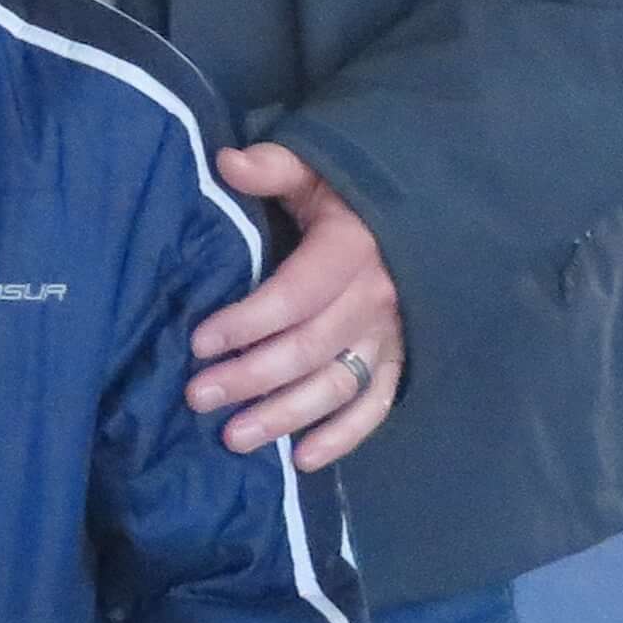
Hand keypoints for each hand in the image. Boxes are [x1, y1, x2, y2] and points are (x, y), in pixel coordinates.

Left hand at [191, 142, 403, 471]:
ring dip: (286, 416)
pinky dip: (343, 437)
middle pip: (309, 348)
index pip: (295, 295)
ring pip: (338, 385)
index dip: (247, 322)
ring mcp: (392, 335)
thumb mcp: (316, 170)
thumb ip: (274, 167)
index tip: (199, 342)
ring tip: (234, 437)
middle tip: (199, 397)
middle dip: (251, 376)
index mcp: (352, 250)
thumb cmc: (349, 196)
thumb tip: (225, 162)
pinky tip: (301, 459)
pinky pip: (376, 405)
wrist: (424, 214)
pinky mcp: (401, 358)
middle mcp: (377, 299)